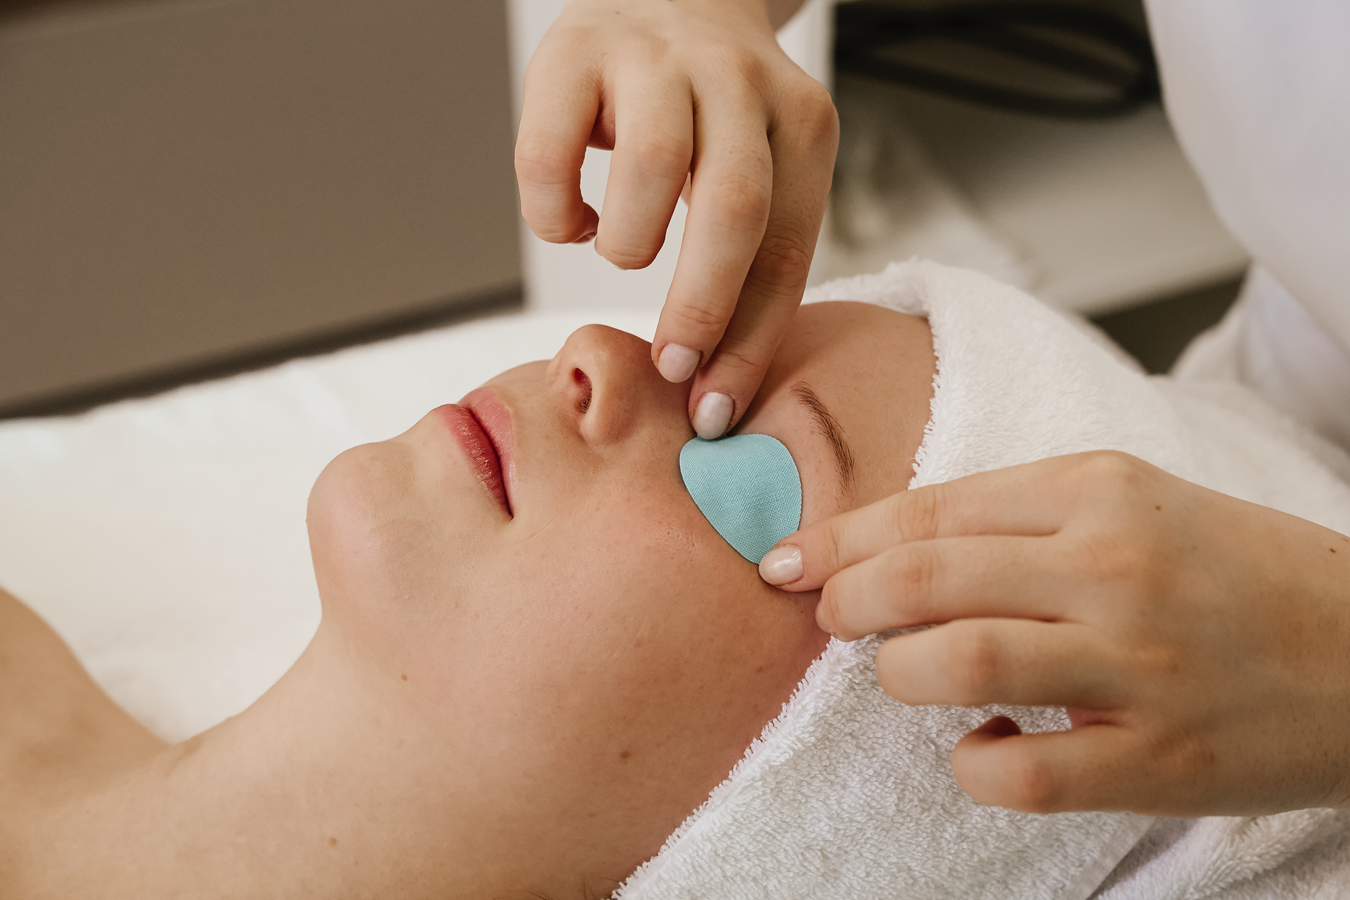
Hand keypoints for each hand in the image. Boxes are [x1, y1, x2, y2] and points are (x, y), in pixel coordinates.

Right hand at [515, 0, 838, 437]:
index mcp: (799, 123)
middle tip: (669, 363)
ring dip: (629, 243)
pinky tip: (575, 217)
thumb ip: (747, 267)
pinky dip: (556, 211)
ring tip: (621, 247)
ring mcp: (655, 59)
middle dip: (700, 305)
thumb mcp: (758, 176)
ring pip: (651, 170)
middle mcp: (737, 81)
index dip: (748, 341)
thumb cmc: (711, 119)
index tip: (712, 410)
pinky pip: (550, 154)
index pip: (786, 248)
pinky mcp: (574, 53)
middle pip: (733, 206)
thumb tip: (712, 397)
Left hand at [758, 451, 1349, 816]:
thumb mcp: (1130, 503)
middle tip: (831, 618)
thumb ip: (1012, 515)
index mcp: (1097, 488)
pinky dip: (974, 763)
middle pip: (924, 577)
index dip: (840, 539)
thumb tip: (880, 546)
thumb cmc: (1229, 573)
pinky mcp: (1160, 759)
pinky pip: (1017, 772)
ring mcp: (1139, 665)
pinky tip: (986, 746)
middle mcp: (1114, 566)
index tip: (788, 560)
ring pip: (957, 661)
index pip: (929, 509)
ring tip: (911, 676)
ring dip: (901, 674)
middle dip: (847, 600)